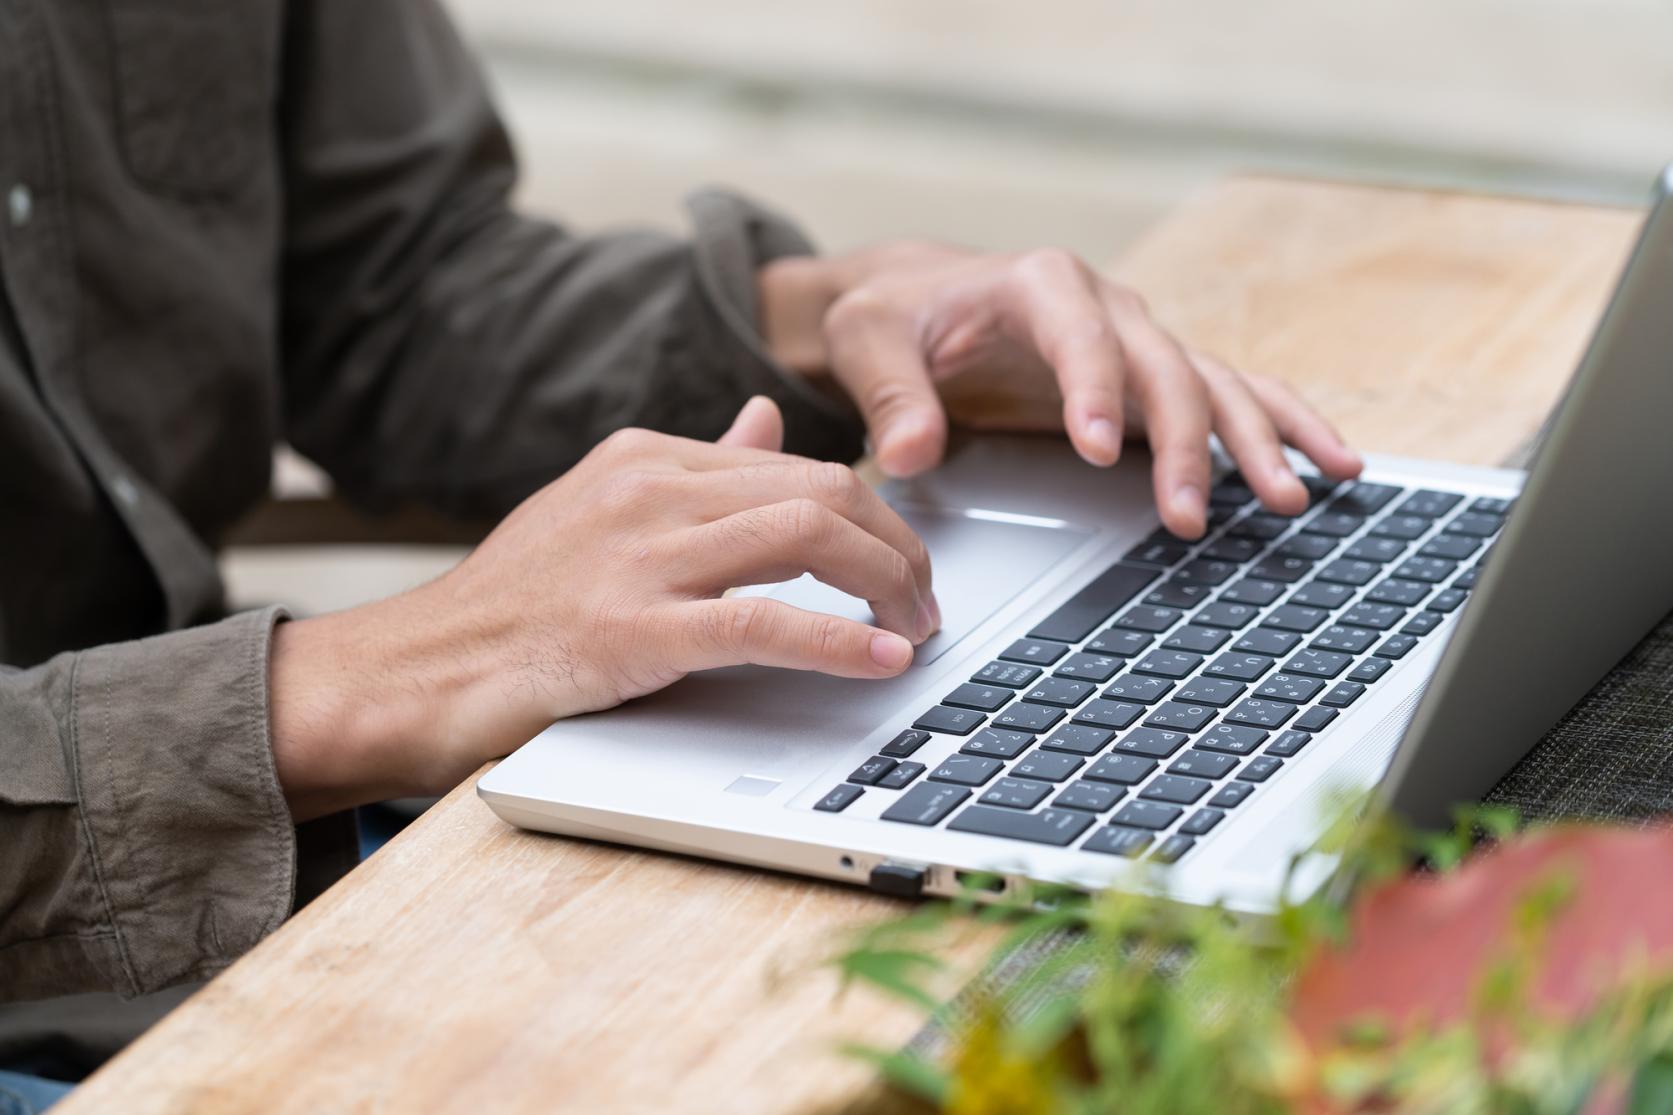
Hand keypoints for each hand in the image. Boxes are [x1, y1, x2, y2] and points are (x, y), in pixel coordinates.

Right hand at [269, 399, 936, 818]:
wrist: (417, 667)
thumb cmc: (515, 601)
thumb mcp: (605, 507)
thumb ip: (696, 468)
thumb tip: (767, 420)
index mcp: (651, 456)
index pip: (800, 464)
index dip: (873, 514)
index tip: (902, 560)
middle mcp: (652, 487)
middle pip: (822, 488)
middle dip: (897, 545)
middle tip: (927, 599)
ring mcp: (641, 555)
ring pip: (807, 533)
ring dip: (887, 580)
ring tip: (919, 625)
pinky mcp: (631, 628)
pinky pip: (762, 620)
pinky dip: (839, 638)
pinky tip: (882, 657)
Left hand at [759, 242, 1362, 537]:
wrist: (925, 302)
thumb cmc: (899, 317)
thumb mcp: (869, 340)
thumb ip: (890, 393)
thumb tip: (912, 454)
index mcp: (1039, 284)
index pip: (1079, 333)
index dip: (1094, 387)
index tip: (1097, 448)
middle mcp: (1107, 306)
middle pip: (1163, 370)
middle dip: (1181, 444)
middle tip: (1183, 516)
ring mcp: (1140, 343)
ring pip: (1215, 385)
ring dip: (1256, 441)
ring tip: (1295, 497)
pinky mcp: (1154, 380)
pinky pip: (1233, 396)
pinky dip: (1282, 426)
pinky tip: (1333, 465)